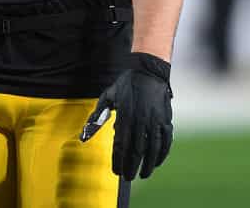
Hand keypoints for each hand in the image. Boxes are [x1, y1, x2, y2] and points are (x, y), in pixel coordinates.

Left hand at [80, 52, 172, 180]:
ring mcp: (155, 121)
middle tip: (128, 177)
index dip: (118, 160)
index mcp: (125, 116)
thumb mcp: (107, 97)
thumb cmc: (125, 85)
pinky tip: (157, 162)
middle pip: (136, 150)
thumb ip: (96, 117)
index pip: (120, 145)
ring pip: (153, 149)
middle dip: (132, 166)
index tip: (116, 171)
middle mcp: (140, 120)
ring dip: (148, 164)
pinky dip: (162, 154)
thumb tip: (83, 136)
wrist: (148, 72)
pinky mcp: (165, 120)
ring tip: (143, 175)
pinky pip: (166, 141)